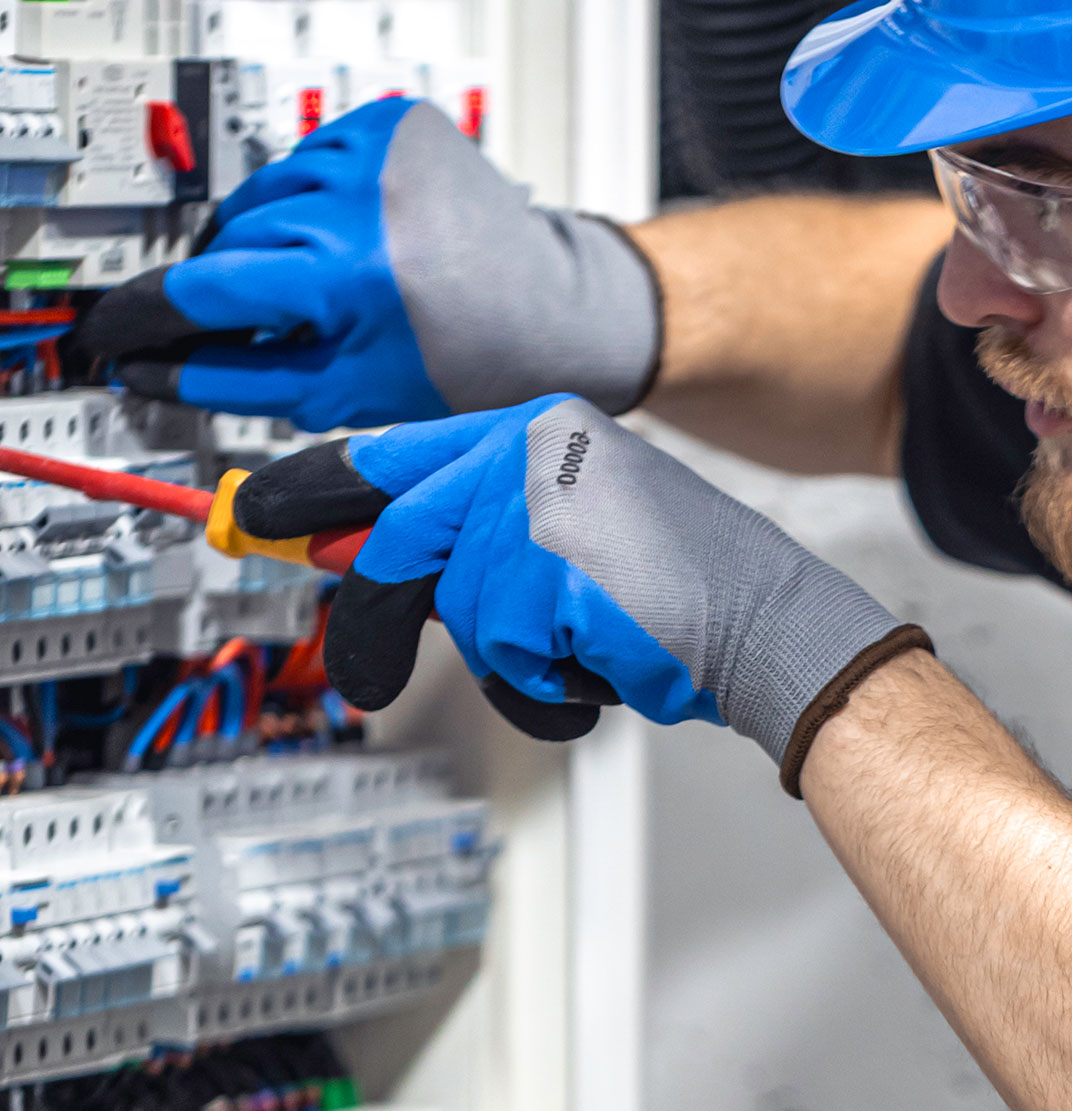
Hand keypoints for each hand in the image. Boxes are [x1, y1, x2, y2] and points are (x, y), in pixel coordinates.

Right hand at [74, 98, 661, 431]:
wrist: (557, 307)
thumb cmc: (473, 359)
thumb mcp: (345, 389)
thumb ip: (236, 380)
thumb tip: (152, 368)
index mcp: (350, 271)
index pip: (206, 284)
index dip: (152, 313)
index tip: (121, 328)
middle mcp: (362, 197)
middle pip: (229, 236)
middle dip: (228, 283)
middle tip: (260, 320)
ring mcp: (379, 146)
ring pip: (264, 190)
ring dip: (268, 236)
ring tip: (321, 280)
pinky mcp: (394, 121)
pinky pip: (309, 156)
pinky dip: (312, 197)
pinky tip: (351, 234)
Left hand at [229, 396, 929, 781]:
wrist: (771, 619)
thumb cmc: (685, 585)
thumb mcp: (571, 530)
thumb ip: (471, 531)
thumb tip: (360, 553)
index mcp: (540, 426)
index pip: (397, 450)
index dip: (317, 488)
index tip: (262, 512)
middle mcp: (532, 449)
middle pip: (400, 538)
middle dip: (380, 623)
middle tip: (366, 675)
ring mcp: (535, 506)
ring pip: (453, 607)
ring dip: (508, 656)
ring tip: (578, 646)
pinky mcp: (542, 572)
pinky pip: (498, 651)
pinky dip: (540, 683)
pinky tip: (599, 660)